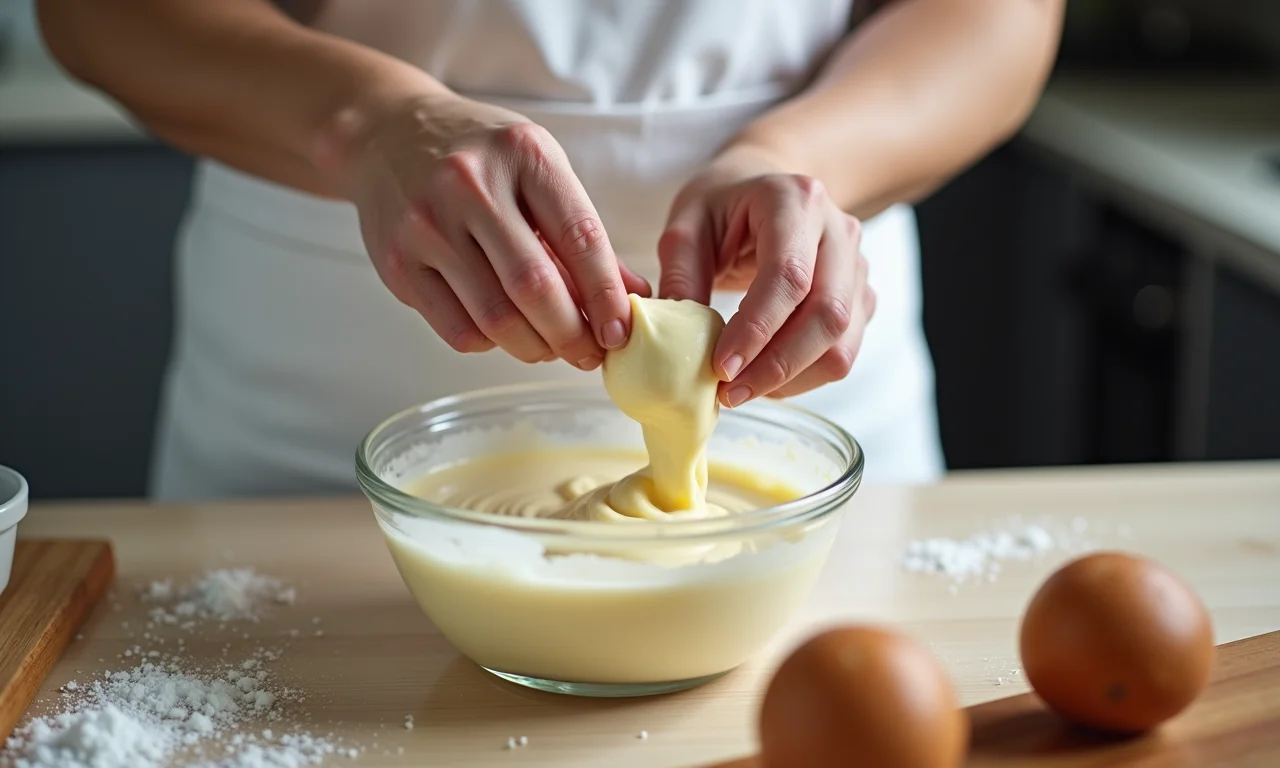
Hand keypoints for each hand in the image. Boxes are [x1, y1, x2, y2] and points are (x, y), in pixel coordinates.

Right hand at [335, 91, 649, 368]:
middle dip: (572, 335)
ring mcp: (428, 225)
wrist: (387, 134)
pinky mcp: (398, 262)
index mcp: (523, 154)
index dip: (606, 297)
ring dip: (534, 348)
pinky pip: (457, 329)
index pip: (580, 239)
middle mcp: (471, 185)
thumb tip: (632, 298)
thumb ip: (581, 235)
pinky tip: (502, 332)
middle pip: (535, 288)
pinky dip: (491, 344)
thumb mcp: (538, 170)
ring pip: (496, 319)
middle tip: (589, 354)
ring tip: (550, 347)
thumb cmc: (479, 156)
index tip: (620, 333)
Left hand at [658, 145, 874, 406]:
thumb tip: (677, 340)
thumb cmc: (723, 203)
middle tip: (728, 393)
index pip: (788, 276)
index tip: (721, 368)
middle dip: (776, 365)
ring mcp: (856, 266)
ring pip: (842, 341)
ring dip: (791, 379)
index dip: (757, 329)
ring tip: (742, 389)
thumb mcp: (687, 225)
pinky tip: (764, 377)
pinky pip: (843, 351)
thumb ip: (680, 276)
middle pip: (827, 314)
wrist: (765, 186)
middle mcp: (838, 231)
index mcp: (795, 200)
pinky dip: (803, 376)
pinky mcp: (860, 297)